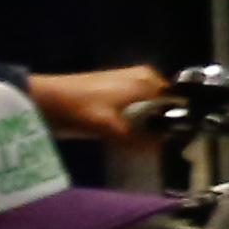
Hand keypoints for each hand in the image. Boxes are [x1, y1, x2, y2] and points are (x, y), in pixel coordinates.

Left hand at [28, 68, 169, 142]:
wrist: (41, 99)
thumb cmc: (76, 107)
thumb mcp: (108, 126)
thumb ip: (136, 139)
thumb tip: (161, 150)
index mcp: (147, 81)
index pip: (178, 99)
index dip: (183, 118)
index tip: (187, 139)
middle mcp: (142, 79)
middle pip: (166, 105)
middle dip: (168, 124)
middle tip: (172, 147)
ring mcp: (127, 86)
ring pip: (151, 109)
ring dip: (152, 126)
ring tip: (157, 147)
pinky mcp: (113, 97)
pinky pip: (136, 111)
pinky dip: (137, 124)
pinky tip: (138, 141)